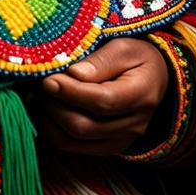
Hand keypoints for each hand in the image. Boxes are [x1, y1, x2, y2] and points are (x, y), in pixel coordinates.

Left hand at [35, 37, 168, 155]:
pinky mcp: (107, 147)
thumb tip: (73, 74)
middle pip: (84, 126)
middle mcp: (134, 125)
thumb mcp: (123, 47)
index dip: (71, 92)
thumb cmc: (135, 58)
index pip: (102, 101)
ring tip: (43, 95)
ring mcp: (120, 141)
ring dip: (50, 118)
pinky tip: (47, 109)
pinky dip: (53, 129)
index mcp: (141, 96)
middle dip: (55, 105)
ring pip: (73, 140)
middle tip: (42, 83)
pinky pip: (72, 146)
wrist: (153, 79)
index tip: (49, 79)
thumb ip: (100, 60)